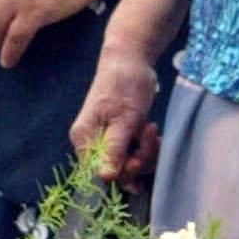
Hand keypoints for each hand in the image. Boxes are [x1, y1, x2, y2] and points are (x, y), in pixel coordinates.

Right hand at [69, 39, 163, 186]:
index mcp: (85, 138)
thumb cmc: (124, 85)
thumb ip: (115, 149)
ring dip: (146, 153)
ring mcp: (108, 140)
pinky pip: (135, 155)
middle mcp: (93, 142)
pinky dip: (147, 149)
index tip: (137, 158)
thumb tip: (106, 178)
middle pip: (115, 171)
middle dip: (138, 160)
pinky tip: (152, 134)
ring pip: (128, 164)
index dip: (119, 172)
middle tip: (149, 137)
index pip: (97, 173)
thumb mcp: (124, 118)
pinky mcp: (122, 137)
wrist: (130, 60)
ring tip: (152, 131)